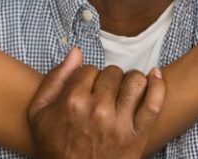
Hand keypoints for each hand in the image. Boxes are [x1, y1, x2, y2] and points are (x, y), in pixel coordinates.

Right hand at [28, 55, 165, 158]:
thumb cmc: (54, 147)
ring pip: (135, 81)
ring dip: (131, 81)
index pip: (89, 69)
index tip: (88, 89)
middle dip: (109, 79)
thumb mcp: (39, 112)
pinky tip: (154, 77)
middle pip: (112, 73)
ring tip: (125, 90)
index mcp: (73, 101)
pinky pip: (154, 102)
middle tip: (105, 94)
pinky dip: (158, 85)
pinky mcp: (137, 136)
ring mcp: (119, 123)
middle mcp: (98, 109)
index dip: (88, 77)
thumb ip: (55, 78)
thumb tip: (76, 52)